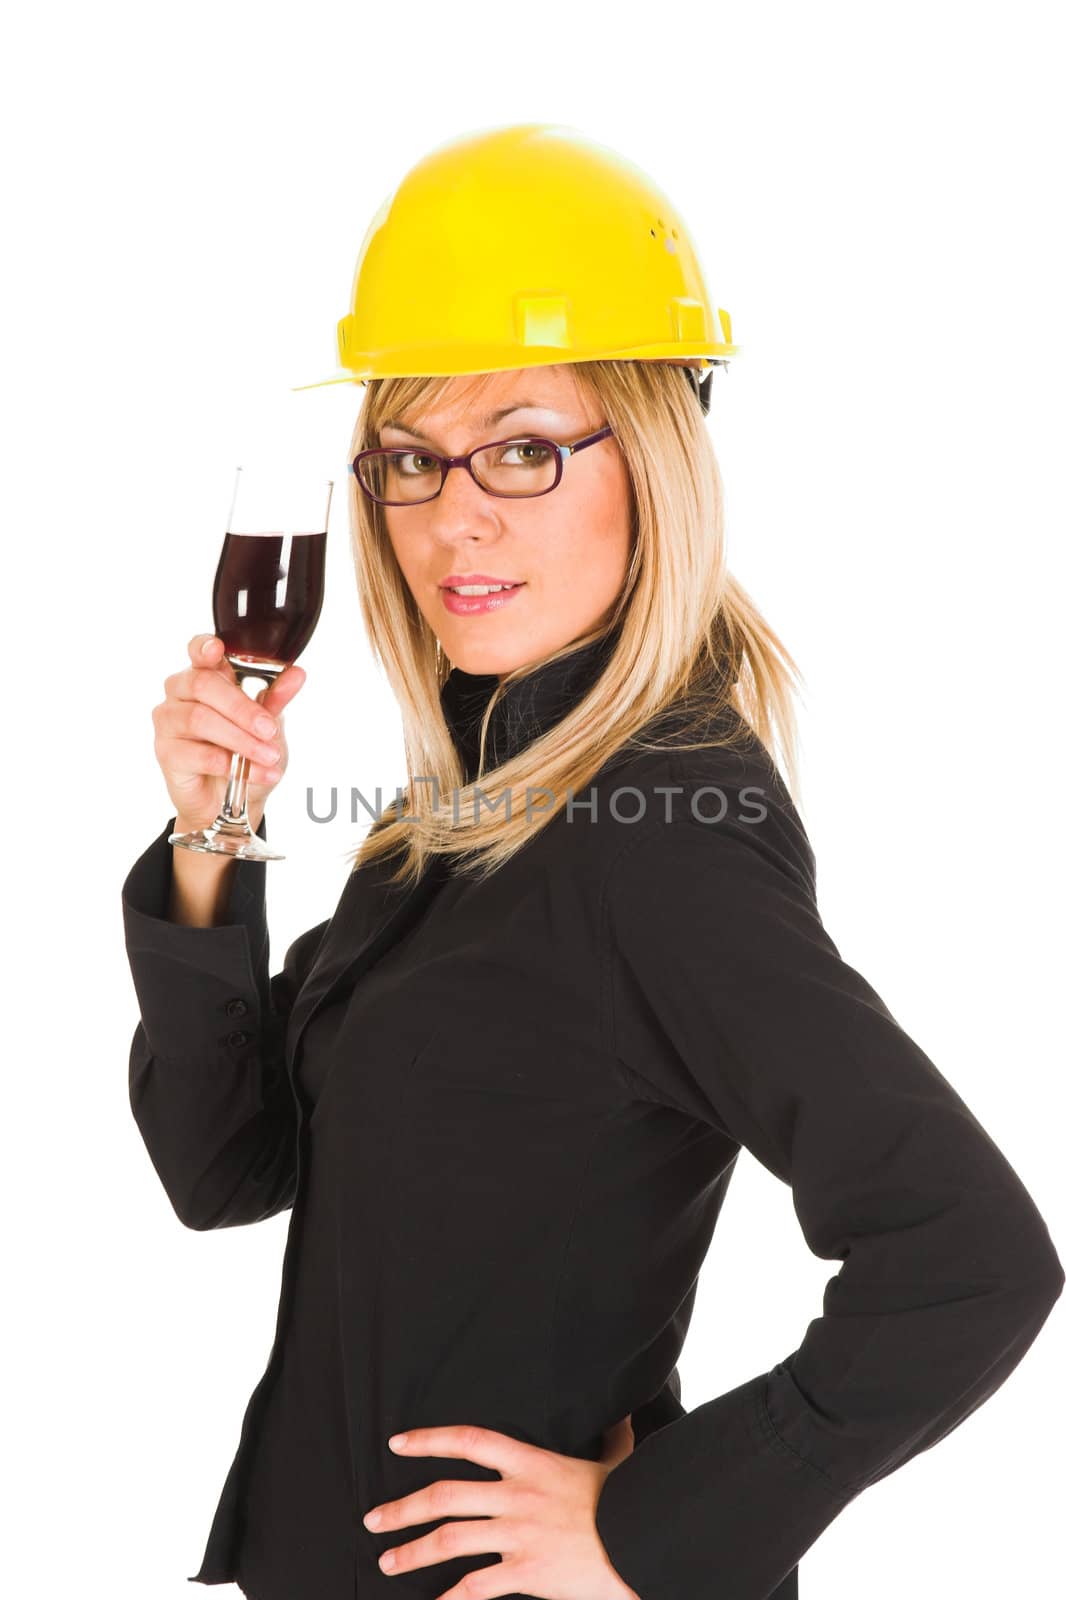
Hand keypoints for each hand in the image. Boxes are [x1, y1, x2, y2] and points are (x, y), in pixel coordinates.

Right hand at [151, 633, 305, 833]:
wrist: (230, 801)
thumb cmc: (244, 754)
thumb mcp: (267, 724)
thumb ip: (277, 697)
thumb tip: (297, 675)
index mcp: (205, 676)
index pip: (197, 652)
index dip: (204, 647)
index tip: (217, 650)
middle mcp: (180, 693)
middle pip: (203, 685)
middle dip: (242, 708)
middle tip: (269, 729)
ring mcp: (169, 722)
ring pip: (200, 719)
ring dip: (241, 740)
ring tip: (269, 756)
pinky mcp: (165, 752)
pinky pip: (198, 754)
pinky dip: (233, 766)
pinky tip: (256, 773)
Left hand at [361, 1421, 642, 1599]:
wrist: (645, 1538)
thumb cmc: (631, 1501)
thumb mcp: (618, 1462)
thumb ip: (612, 1439)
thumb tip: (624, 1411)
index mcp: (531, 1463)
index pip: (469, 1441)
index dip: (430, 1440)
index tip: (398, 1443)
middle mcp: (516, 1495)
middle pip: (444, 1496)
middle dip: (403, 1508)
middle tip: (373, 1519)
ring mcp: (518, 1534)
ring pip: (450, 1540)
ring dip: (412, 1552)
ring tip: (387, 1563)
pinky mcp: (526, 1572)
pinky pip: (476, 1587)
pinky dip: (449, 1599)